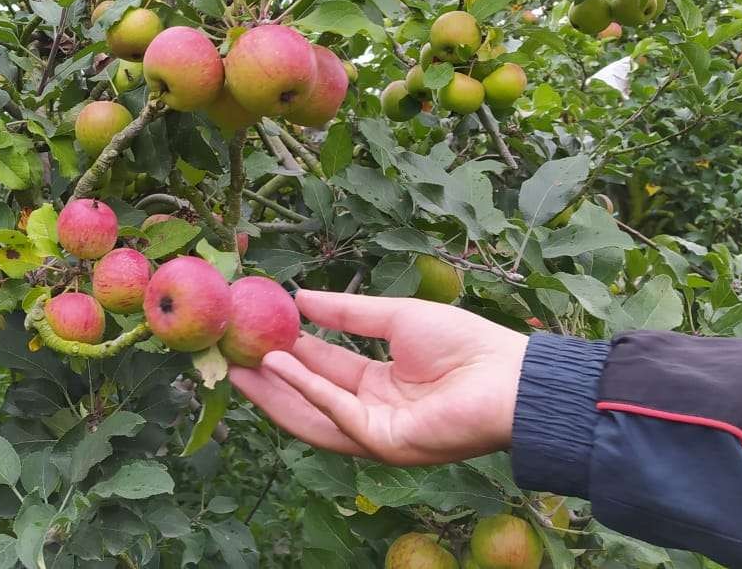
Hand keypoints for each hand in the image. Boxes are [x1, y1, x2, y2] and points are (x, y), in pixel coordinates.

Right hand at [229, 290, 528, 465]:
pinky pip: (337, 414)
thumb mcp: (394, 318)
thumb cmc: (464, 344)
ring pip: (313, 414)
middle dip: (269, 378)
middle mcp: (372, 411)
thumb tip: (301, 297)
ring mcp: (376, 432)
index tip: (256, 330)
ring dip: (276, 391)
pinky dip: (308, 389)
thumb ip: (348, 312)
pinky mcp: (384, 443)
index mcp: (379, 385)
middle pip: (309, 398)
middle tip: (232, 354)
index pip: (323, 369)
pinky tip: (281, 365)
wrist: (509, 376)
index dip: (289, 351)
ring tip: (240, 365)